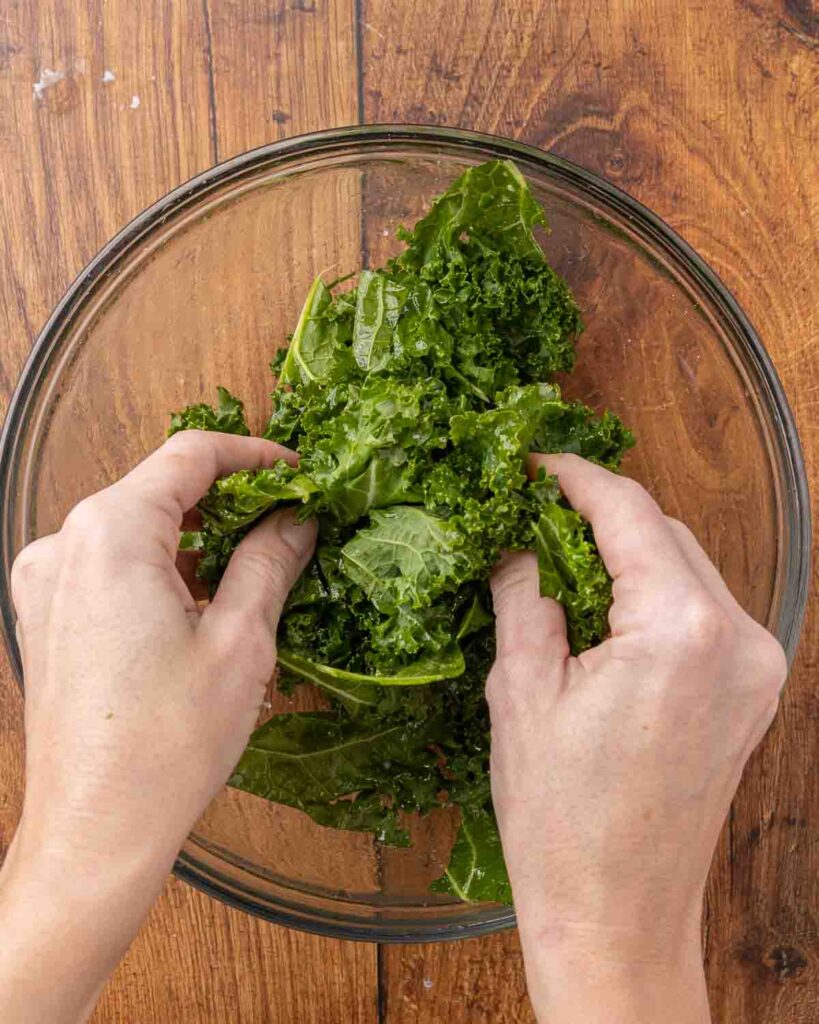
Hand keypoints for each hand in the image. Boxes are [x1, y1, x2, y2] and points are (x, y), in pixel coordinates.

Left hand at [0, 430, 315, 1023]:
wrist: (96, 831)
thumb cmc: (168, 743)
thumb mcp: (241, 640)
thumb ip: (269, 560)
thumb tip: (297, 517)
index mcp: (111, 532)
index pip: (190, 456)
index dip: (254, 456)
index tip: (299, 472)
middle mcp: (64, 543)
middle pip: (159, 488)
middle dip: (228, 498)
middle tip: (288, 521)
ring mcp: (45, 581)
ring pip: (135, 528)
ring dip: (196, 536)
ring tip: (254, 565)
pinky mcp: (45, 615)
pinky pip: (110, 565)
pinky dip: (161, 568)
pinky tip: (202, 601)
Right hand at [488, 454, 785, 1023]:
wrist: (618, 915)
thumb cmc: (562, 818)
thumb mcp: (520, 688)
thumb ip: (525, 589)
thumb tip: (519, 535)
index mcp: (679, 630)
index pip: (628, 512)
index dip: (573, 477)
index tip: (530, 465)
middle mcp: (738, 638)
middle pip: (664, 532)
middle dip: (596, 513)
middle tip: (530, 515)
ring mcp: (756, 666)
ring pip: (685, 565)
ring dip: (624, 552)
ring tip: (557, 563)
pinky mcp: (752, 690)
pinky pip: (700, 608)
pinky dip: (651, 592)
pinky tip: (600, 608)